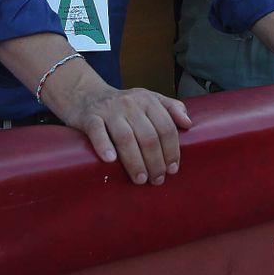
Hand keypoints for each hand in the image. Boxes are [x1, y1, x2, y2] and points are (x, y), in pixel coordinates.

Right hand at [57, 86, 190, 184]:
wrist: (85, 94)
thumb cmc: (122, 104)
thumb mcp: (149, 99)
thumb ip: (171, 108)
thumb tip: (188, 123)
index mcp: (148, 100)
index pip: (166, 128)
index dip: (172, 151)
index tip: (173, 169)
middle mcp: (130, 103)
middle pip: (148, 136)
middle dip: (156, 162)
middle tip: (157, 180)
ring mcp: (109, 110)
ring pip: (126, 137)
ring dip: (135, 162)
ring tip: (141, 179)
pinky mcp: (89, 117)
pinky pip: (97, 132)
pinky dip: (104, 146)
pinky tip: (110, 160)